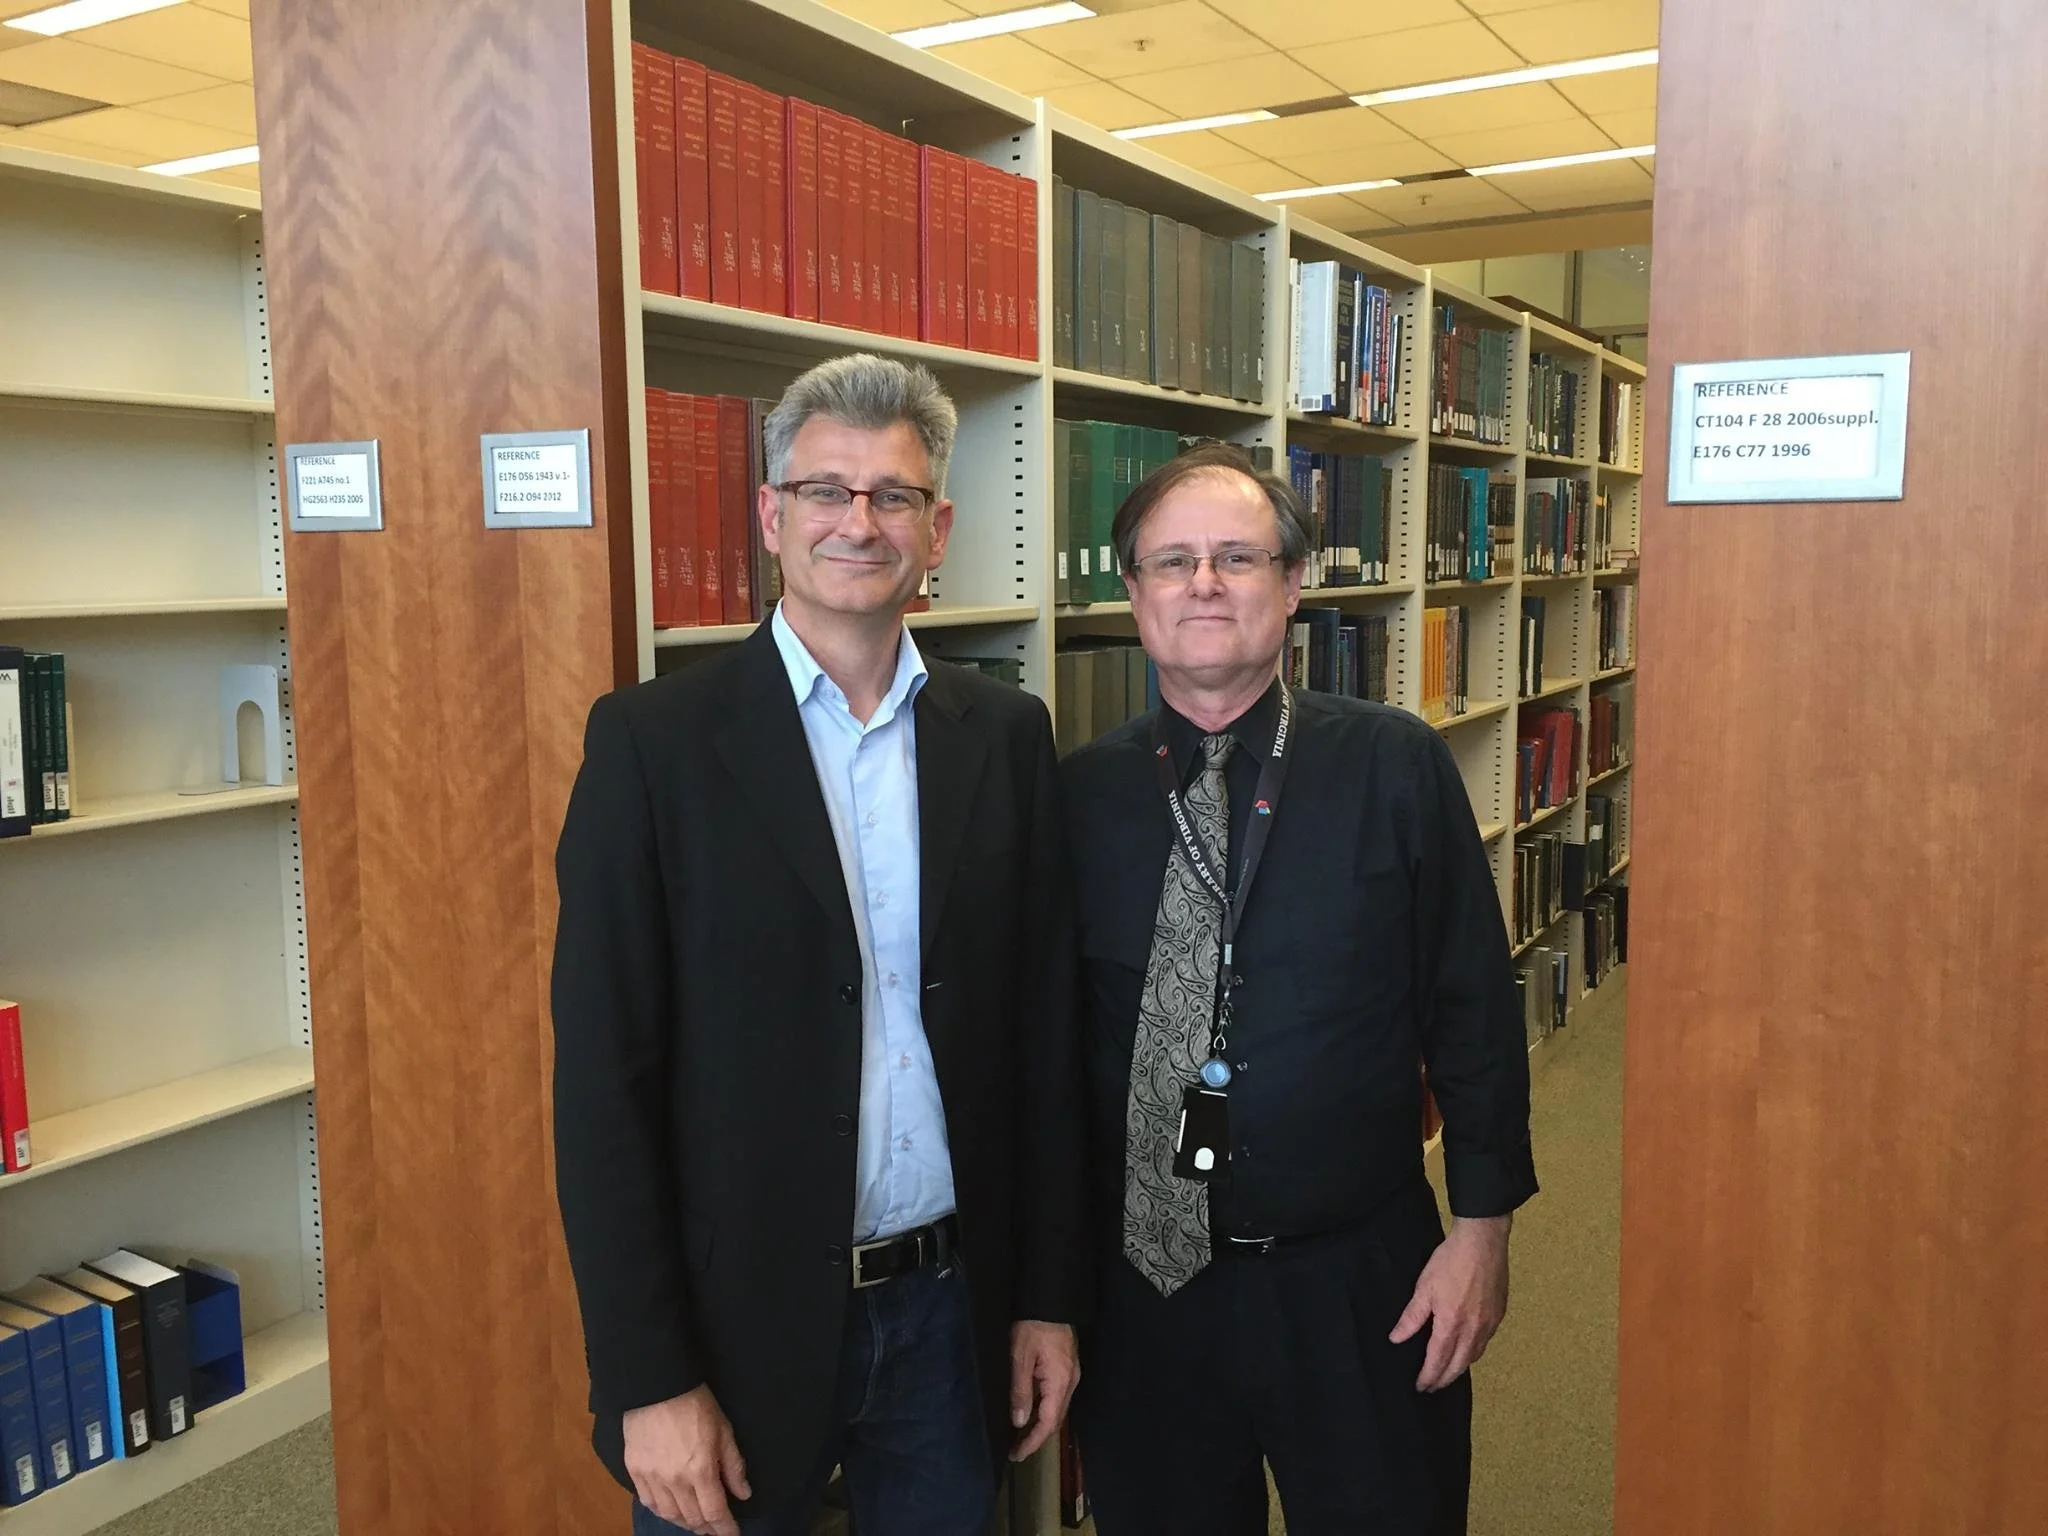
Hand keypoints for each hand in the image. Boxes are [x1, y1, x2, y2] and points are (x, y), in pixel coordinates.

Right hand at [622, 1385, 751, 1535]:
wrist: (657, 1385)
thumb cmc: (695, 1404)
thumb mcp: (724, 1430)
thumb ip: (733, 1466)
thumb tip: (743, 1493)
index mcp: (700, 1470)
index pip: (715, 1512)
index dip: (725, 1528)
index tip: (732, 1534)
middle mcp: (675, 1481)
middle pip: (692, 1518)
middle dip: (707, 1527)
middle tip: (716, 1528)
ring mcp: (652, 1477)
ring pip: (670, 1515)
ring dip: (685, 1523)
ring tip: (696, 1523)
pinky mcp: (635, 1470)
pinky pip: (649, 1502)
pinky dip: (663, 1511)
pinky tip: (671, 1510)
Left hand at [1008, 1320, 1079, 1461]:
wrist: (1050, 1300)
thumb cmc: (1032, 1327)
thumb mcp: (1020, 1358)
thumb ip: (1020, 1390)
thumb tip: (1019, 1422)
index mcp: (1059, 1382)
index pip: (1048, 1422)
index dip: (1033, 1441)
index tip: (1017, 1454)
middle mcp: (1070, 1382)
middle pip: (1056, 1419)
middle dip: (1036, 1437)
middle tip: (1015, 1450)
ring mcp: (1071, 1375)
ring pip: (1057, 1409)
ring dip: (1041, 1424)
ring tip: (1020, 1436)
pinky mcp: (1067, 1368)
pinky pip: (1057, 1397)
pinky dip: (1044, 1410)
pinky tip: (1032, 1411)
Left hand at [1389, 1214, 1510, 1391]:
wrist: (1483, 1241)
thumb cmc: (1451, 1261)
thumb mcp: (1424, 1288)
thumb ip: (1412, 1317)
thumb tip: (1396, 1339)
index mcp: (1451, 1324)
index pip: (1438, 1361)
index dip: (1428, 1376)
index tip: (1420, 1387)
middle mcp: (1473, 1330)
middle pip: (1458, 1365)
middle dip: (1444, 1379)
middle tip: (1432, 1387)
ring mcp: (1489, 1323)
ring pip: (1474, 1356)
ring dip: (1460, 1368)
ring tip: (1448, 1373)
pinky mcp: (1499, 1314)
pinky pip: (1485, 1342)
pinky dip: (1474, 1352)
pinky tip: (1468, 1350)